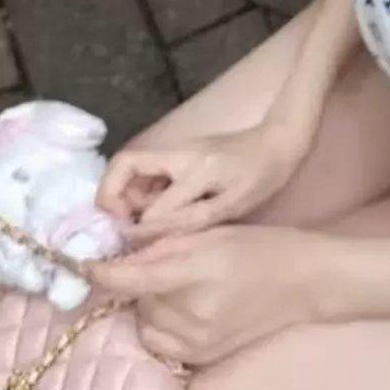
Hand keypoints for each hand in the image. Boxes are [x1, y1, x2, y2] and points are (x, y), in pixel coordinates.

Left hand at [84, 224, 322, 367]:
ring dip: (149, 307)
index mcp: (197, 273)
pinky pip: (161, 343)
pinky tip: (185, 310)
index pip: (133, 278)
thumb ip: (165, 246)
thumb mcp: (213, 234)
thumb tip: (125, 255)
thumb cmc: (261, 248)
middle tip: (167, 267)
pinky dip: (161, 326)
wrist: (304, 283)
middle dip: (141, 284)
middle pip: (137, 301)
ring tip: (178, 290)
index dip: (103, 272)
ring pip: (146, 324)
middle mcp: (193, 314)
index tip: (83, 265)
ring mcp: (197, 342)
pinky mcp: (202, 358)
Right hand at [95, 120, 308, 241]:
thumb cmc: (261, 176)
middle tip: (122, 227)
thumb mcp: (233, 205)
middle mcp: (178, 152)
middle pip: (123, 166)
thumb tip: (149, 233)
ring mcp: (176, 149)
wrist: (277, 142)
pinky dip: (140, 191)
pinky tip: (156, 211)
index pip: (153, 205)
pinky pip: (146, 171)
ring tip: (140, 223)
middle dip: (111, 198)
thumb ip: (191, 220)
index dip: (138, 230)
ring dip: (126, 196)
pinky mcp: (177, 152)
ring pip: (131, 168)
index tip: (133, 247)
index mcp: (195, 168)